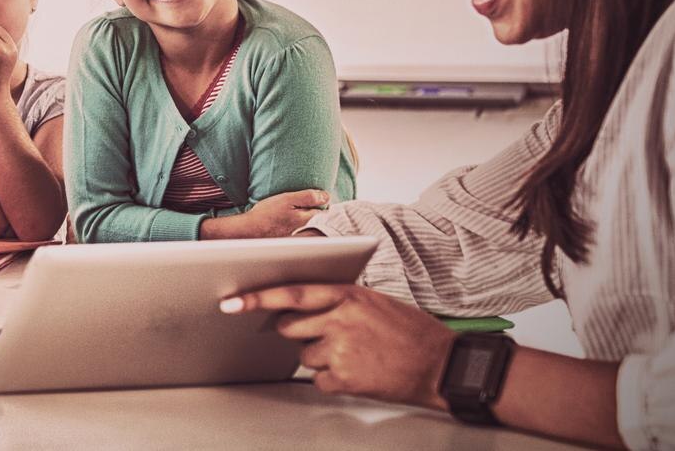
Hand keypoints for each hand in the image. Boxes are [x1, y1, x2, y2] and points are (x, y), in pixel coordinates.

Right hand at [205, 189, 329, 238]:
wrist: (249, 230)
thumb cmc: (267, 214)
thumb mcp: (288, 199)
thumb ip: (308, 197)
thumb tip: (326, 196)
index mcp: (308, 220)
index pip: (323, 211)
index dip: (320, 203)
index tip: (315, 198)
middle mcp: (305, 230)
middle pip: (317, 219)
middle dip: (315, 212)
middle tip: (307, 203)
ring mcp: (297, 236)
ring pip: (308, 225)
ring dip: (306, 219)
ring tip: (296, 211)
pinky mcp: (288, 239)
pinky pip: (299, 231)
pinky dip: (296, 226)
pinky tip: (287, 221)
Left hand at [221, 283, 453, 407]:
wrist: (444, 366)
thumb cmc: (410, 332)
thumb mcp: (374, 302)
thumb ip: (337, 300)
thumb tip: (298, 308)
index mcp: (348, 294)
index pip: (291, 294)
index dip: (257, 298)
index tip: (230, 302)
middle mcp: (341, 319)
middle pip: (289, 327)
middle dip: (297, 332)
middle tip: (326, 335)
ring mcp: (342, 350)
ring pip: (304, 355)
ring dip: (320, 357)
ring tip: (355, 354)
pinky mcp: (347, 378)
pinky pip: (319, 380)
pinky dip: (333, 380)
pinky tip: (359, 372)